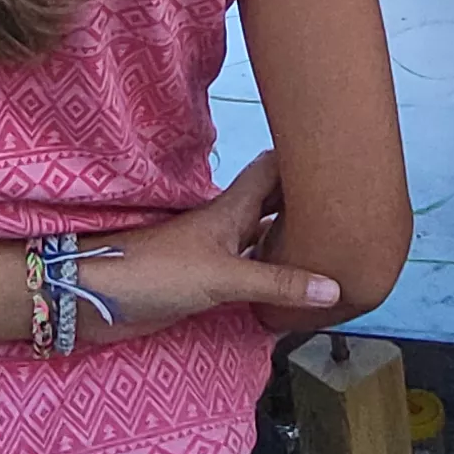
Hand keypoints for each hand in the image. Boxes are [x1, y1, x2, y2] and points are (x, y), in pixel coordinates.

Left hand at [67, 153, 337, 344]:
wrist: (99, 300)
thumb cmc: (156, 272)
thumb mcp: (223, 277)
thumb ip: (278, 283)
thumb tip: (335, 287)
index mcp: (233, 208)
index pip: (274, 169)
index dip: (304, 157)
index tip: (344, 154)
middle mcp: (230, 224)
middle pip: (276, 203)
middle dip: (309, 201)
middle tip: (355, 208)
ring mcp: (219, 253)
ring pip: (268, 239)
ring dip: (295, 241)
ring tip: (340, 246)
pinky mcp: (209, 283)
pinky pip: (255, 274)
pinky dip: (278, 278)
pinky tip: (300, 289)